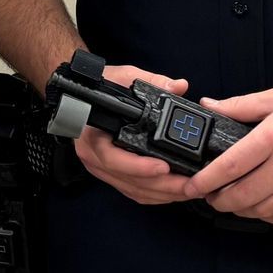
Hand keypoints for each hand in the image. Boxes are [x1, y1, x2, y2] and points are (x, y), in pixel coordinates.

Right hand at [72, 63, 196, 205]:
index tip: (164, 167)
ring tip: (190, 189)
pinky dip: (156, 196)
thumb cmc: (99, 87)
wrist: (80, 97)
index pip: (113, 159)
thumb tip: (179, 86)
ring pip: (135, 191)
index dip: (140, 167)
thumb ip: (153, 81)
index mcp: (93, 135)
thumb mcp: (124, 76)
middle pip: (130, 181)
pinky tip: (174, 191)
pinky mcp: (112, 176)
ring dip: (164, 194)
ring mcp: (102, 169)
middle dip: (164, 186)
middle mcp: (95, 157)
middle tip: (191, 184)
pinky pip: (134, 192)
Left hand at [183, 81, 272, 224]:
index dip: (205, 180)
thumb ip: (239, 106)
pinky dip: (267, 215)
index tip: (192, 186)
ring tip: (232, 200)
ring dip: (241, 209)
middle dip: (219, 200)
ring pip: (263, 211)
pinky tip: (260, 205)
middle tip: (210, 195)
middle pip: (243, 195)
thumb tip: (209, 106)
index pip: (230, 166)